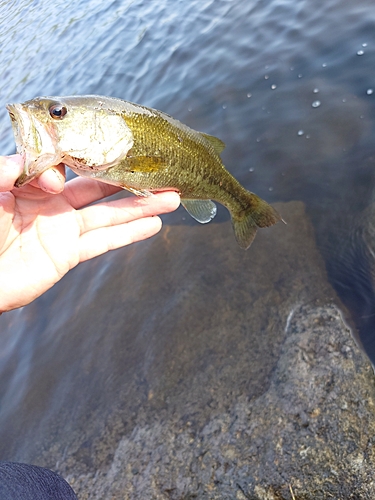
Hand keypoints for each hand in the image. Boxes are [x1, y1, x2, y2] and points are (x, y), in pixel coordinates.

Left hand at [0, 155, 179, 312]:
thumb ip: (10, 170)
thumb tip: (52, 175)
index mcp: (32, 182)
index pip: (69, 162)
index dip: (88, 156)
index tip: (98, 158)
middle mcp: (53, 203)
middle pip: (99, 186)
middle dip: (130, 178)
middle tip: (159, 169)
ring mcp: (63, 229)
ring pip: (110, 213)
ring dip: (141, 205)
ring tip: (172, 196)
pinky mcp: (68, 254)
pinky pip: (104, 242)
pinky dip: (130, 234)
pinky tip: (154, 224)